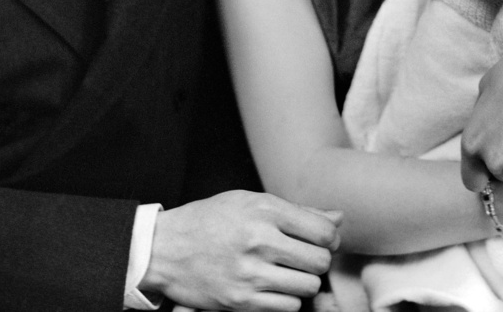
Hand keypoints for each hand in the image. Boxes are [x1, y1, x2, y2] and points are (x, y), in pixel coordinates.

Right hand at [142, 190, 340, 311]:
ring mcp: (250, 273)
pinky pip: (288, 308)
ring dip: (303, 283)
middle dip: (318, 261)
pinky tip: (273, 288)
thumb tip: (338, 219)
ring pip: (308, 287)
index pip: (323, 231)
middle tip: (304, 258)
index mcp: (264, 209)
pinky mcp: (240, 301)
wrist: (164, 248)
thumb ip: (297, 212)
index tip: (321, 240)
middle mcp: (259, 240)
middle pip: (320, 261)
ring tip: (288, 273)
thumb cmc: (210, 220)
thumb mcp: (250, 202)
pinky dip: (287, 300)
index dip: (329, 238)